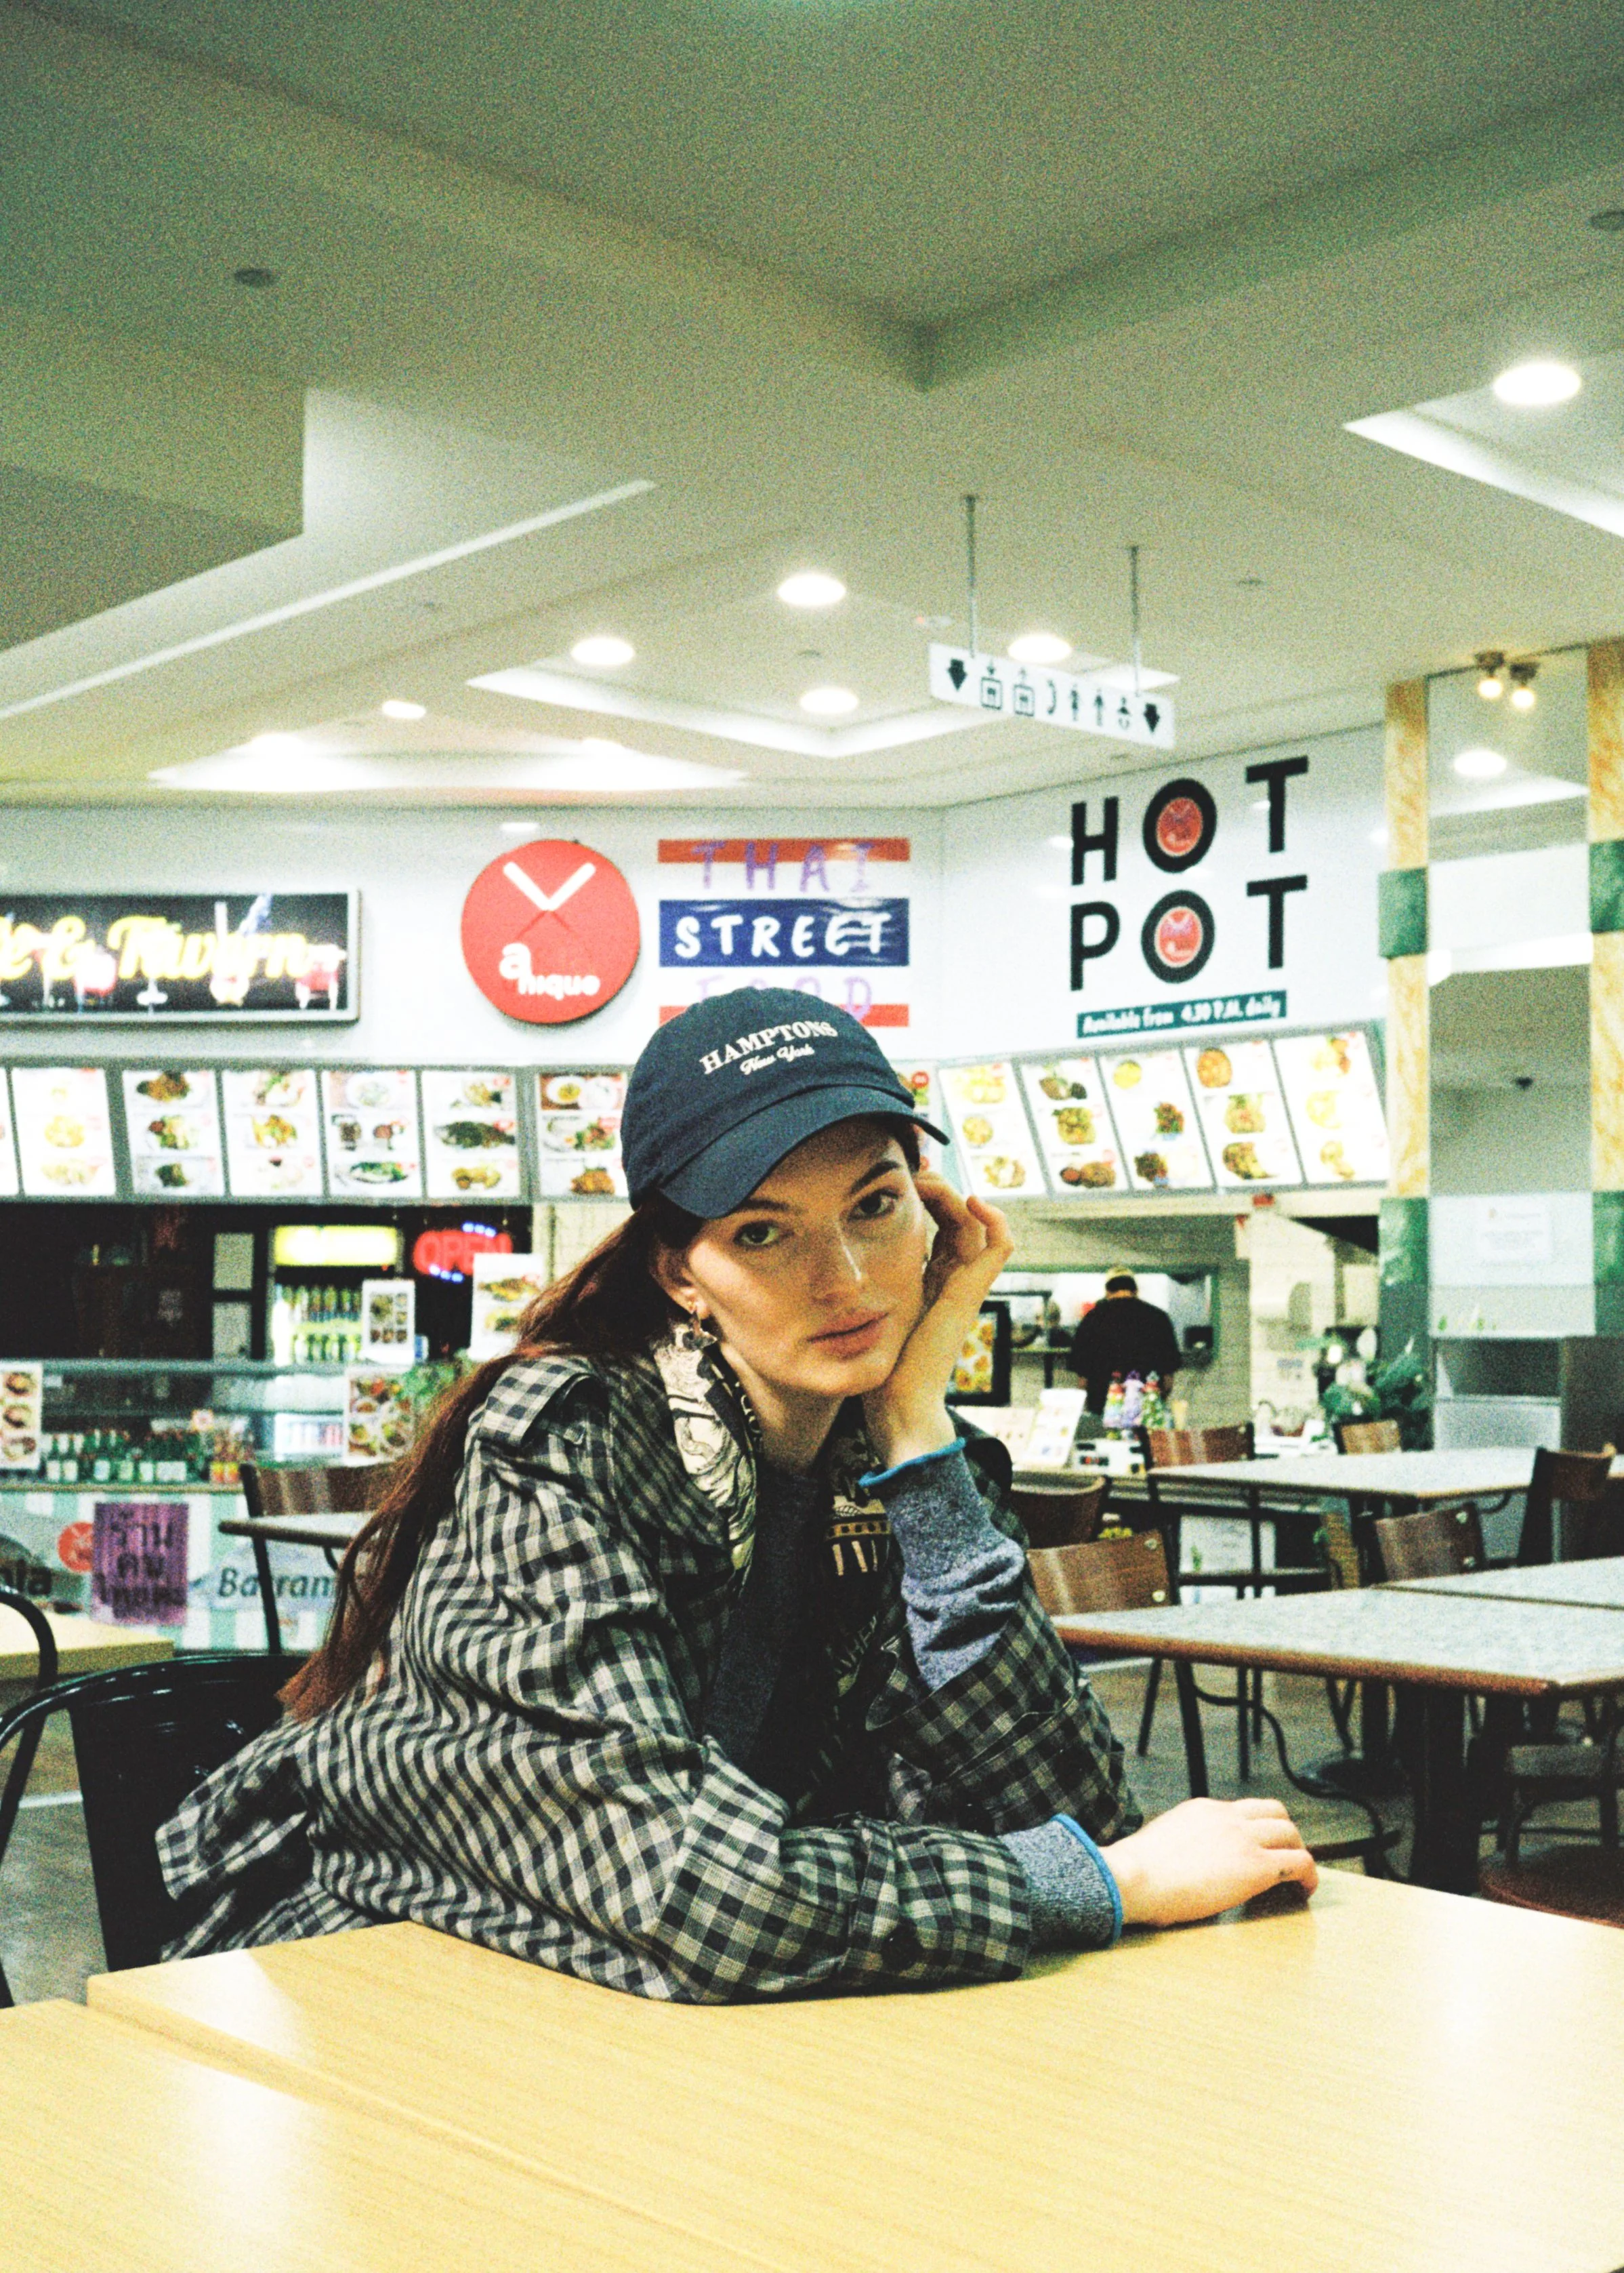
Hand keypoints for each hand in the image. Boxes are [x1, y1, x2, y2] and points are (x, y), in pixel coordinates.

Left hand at [862, 1172, 1013, 1468]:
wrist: (895, 1403)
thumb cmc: (874, 1366)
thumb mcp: (860, 1312)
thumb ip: (854, 1289)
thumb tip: (825, 1265)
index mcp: (926, 1285)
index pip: (937, 1229)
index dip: (925, 1200)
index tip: (898, 1180)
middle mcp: (949, 1282)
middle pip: (957, 1220)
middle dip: (938, 1189)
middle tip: (913, 1170)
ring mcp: (964, 1286)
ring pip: (977, 1225)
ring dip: (955, 1194)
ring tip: (928, 1180)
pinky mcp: (972, 1292)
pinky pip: (999, 1247)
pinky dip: (994, 1220)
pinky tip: (970, 1200)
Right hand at [1103, 1797, 1317, 1927]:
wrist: (1135, 1876)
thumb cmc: (1137, 1871)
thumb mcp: (1162, 1842)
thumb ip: (1182, 1843)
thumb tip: (1184, 1862)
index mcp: (1203, 1809)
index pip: (1244, 1809)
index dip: (1258, 1827)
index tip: (1259, 1846)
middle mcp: (1228, 1816)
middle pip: (1275, 1812)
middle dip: (1285, 1834)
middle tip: (1285, 1857)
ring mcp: (1244, 1838)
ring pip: (1291, 1832)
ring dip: (1298, 1852)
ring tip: (1298, 1877)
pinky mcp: (1256, 1866)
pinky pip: (1299, 1862)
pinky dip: (1308, 1875)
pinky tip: (1304, 1891)